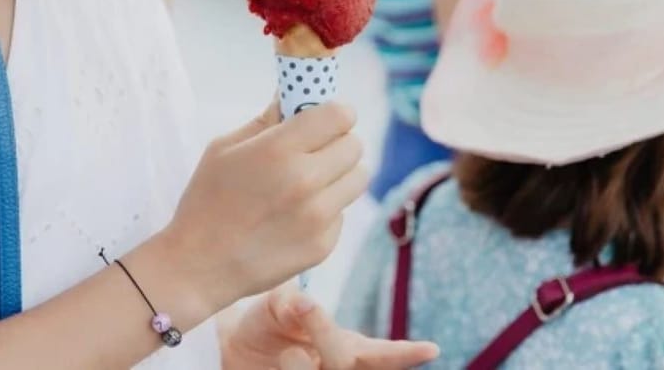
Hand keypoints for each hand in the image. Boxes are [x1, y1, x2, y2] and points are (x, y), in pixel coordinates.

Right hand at [162, 102, 368, 310]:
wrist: (198, 265)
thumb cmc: (206, 200)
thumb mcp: (224, 149)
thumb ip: (265, 121)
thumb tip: (292, 97)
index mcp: (279, 150)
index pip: (339, 115)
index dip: (335, 113)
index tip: (325, 120)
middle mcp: (306, 181)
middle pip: (354, 145)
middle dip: (338, 142)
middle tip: (315, 151)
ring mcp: (318, 216)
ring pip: (358, 178)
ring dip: (339, 174)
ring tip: (310, 183)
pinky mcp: (323, 245)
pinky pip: (342, 213)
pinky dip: (327, 210)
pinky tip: (295, 217)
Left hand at [224, 287, 438, 369]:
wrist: (232, 350)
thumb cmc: (266, 324)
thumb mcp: (275, 305)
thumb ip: (289, 301)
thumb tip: (302, 305)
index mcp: (348, 346)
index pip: (382, 352)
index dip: (407, 354)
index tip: (431, 349)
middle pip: (348, 363)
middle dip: (326, 339)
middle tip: (302, 313)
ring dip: (294, 361)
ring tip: (281, 354)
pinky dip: (287, 368)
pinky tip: (277, 365)